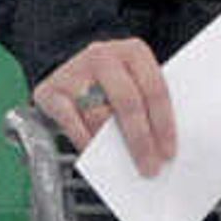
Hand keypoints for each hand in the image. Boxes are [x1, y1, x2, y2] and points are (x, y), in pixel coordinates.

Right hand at [36, 37, 173, 169]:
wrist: (68, 72)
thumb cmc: (110, 83)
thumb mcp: (133, 81)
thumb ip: (147, 104)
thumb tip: (160, 146)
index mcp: (133, 51)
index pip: (154, 89)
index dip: (163, 124)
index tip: (168, 153)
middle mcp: (103, 56)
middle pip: (128, 102)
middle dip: (141, 141)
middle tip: (150, 168)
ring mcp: (75, 72)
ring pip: (98, 116)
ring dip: (113, 147)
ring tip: (125, 166)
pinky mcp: (51, 91)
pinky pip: (72, 125)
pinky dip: (86, 143)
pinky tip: (98, 157)